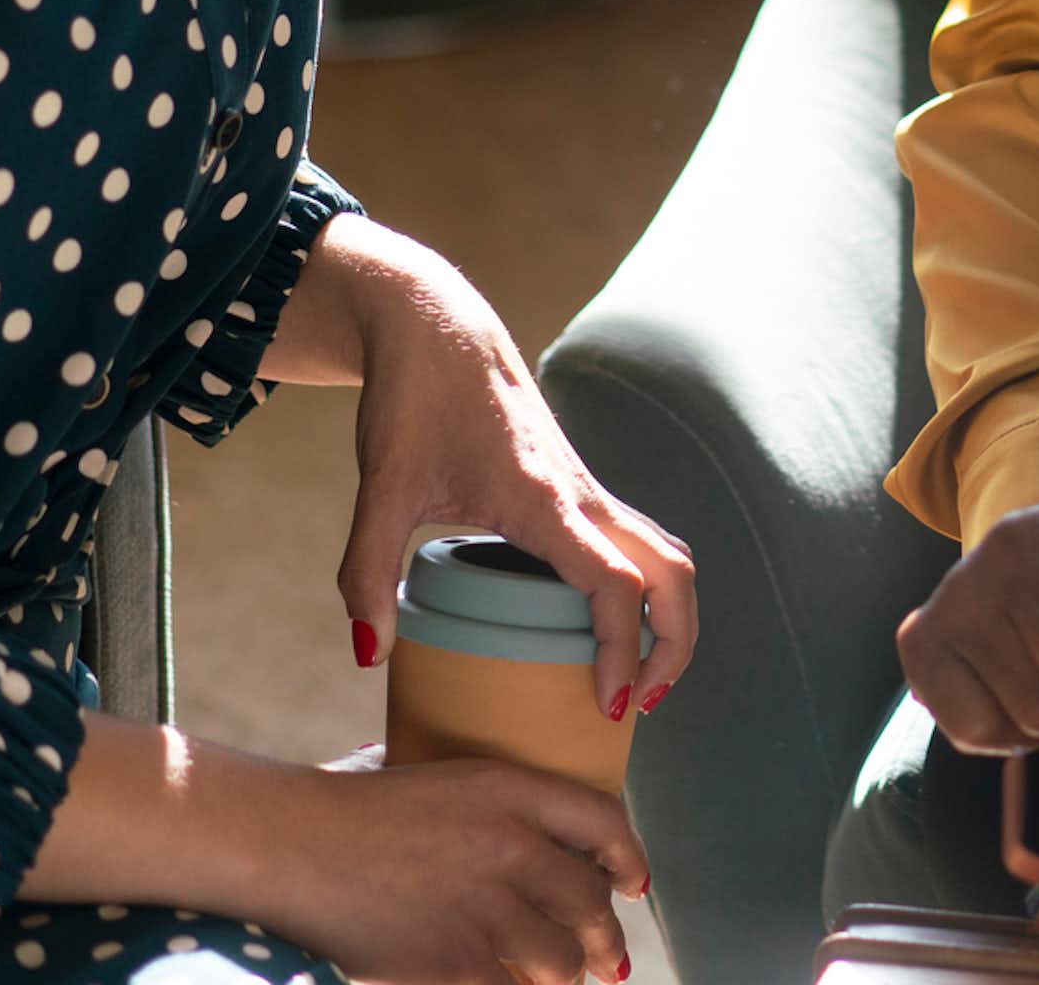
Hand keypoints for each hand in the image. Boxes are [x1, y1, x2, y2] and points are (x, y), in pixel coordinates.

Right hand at [270, 745, 649, 984]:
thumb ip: (485, 802)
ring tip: (564, 980)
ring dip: (565, 976)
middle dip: (606, 937)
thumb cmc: (352, 805)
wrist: (297, 846)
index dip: (628, 857)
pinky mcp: (460, 965)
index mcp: (511, 788)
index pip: (604, 822)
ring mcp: (489, 910)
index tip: (634, 882)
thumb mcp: (438, 775)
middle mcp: (514, 846)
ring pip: (563, 961)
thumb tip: (513, 825)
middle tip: (611, 957)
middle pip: (590, 902)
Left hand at [320, 222, 698, 720]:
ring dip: (672, 617)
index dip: (624, 648)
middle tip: (636, 709)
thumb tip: (369, 655)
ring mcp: (587, 486)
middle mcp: (580, 493)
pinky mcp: (579, 485)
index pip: (614, 582)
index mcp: (541, 499)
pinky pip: (640, 543)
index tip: (609, 706)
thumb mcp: (380, 490)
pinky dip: (650, 591)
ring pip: (666, 554)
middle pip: (671, 571)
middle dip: (673, 644)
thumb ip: (365, 575)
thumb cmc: (412, 401)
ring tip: (636, 678)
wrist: (438, 329)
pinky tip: (608, 628)